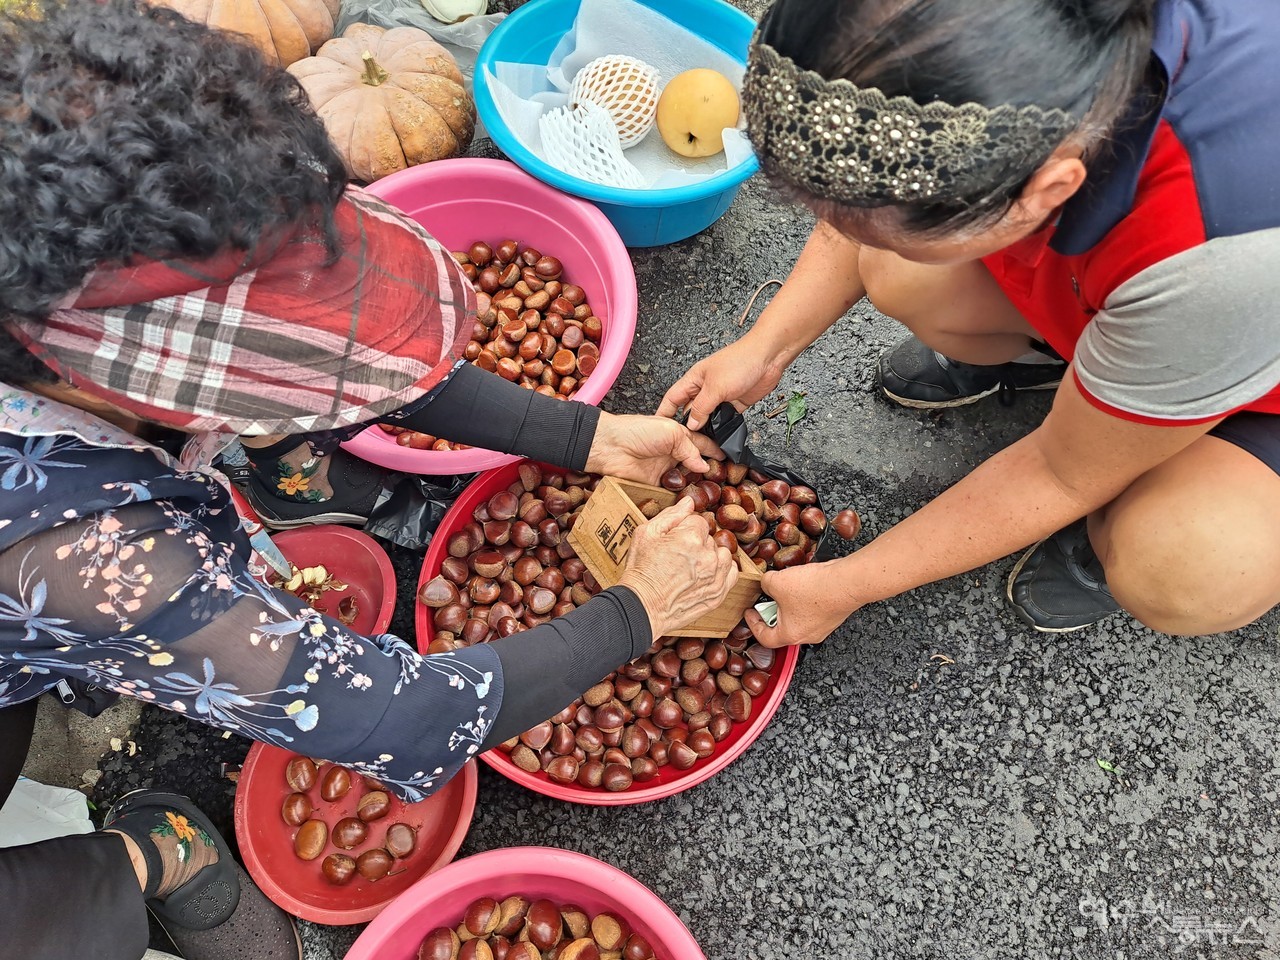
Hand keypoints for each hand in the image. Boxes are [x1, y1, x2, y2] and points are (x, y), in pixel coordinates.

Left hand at [586, 412, 721, 484]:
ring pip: (686, 480)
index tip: (729, 458)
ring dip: (696, 486)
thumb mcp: (670, 432)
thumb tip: (704, 466)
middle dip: (709, 472)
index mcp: (679, 436)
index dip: (715, 451)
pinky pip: (671, 493)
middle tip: (723, 480)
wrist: (610, 447)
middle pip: (696, 465)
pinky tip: (690, 500)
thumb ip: (690, 448)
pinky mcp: (655, 485)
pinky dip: (680, 497)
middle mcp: (673, 453)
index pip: (702, 444)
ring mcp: (664, 470)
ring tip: (710, 492)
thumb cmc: (636, 431)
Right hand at [618, 499, 738, 638]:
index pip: (699, 521)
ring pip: (722, 553)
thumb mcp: (646, 534)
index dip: (685, 528)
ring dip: (711, 556)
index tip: (675, 539)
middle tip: (679, 555)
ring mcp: (715, 576)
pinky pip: (732, 573)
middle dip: (697, 542)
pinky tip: (707, 573)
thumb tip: (689, 501)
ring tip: (692, 565)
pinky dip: (722, 570)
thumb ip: (671, 514)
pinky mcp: (719, 593)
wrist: (642, 606)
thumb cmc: (641, 571)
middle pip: (710, 538)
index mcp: (690, 537)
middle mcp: (708, 555)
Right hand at [657, 332, 787, 430]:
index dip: (663, 413)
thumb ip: (701, 408)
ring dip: (707, 428)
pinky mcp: (735, 402)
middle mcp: (704, 389)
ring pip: (708, 417)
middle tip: (684, 443)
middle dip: (686, 426)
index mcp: (693, 380)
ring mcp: (720, 396)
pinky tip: (722, 435)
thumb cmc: (739, 361)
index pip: (672, 398)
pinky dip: (723, 427)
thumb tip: (691, 424)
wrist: (768, 356)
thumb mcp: (714, 387)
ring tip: (703, 444)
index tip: (657, 428)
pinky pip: (725, 418)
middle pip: (689, 411)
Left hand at [743, 561, 859, 647]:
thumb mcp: (777, 582)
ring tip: (787, 588)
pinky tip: (805, 585)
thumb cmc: (816, 589)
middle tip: (769, 597)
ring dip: (790, 604)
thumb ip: (765, 583)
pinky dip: (805, 600)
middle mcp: (808, 636)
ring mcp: (823, 627)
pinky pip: (813, 610)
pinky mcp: (833, 615)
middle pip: (782, 628)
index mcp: (790, 635)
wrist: (846, 582)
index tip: (750, 612)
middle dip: (772, 612)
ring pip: (799, 618)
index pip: (764, 637)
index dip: (753, 624)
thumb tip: (766, 582)